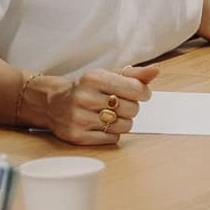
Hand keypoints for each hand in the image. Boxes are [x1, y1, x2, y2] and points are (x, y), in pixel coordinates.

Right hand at [30, 63, 153, 146]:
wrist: (53, 103)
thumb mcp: (108, 75)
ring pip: (124, 126)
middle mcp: (85, 97)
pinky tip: (102, 125)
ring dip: (123, 122)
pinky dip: (112, 134)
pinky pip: (112, 139)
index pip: (135, 89)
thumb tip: (156, 70)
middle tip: (120, 105)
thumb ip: (134, 74)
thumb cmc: (87, 88)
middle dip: (131, 108)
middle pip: (131, 109)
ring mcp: (79, 118)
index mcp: (94, 78)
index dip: (144, 92)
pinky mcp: (77, 136)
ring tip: (110, 115)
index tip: (141, 93)